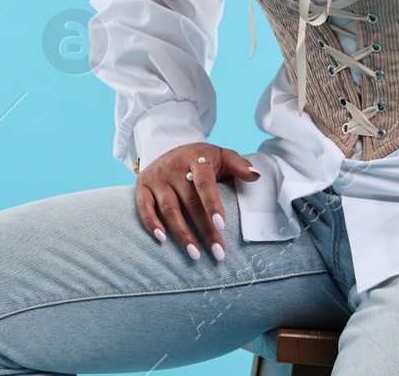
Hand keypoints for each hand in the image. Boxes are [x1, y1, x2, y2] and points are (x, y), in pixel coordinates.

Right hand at [135, 142, 259, 261]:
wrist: (168, 144)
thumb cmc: (201, 157)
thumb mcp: (221, 155)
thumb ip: (239, 165)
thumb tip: (257, 175)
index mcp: (196, 159)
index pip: (205, 183)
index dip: (212, 204)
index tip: (222, 226)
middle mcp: (174, 167)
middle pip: (190, 202)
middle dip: (205, 230)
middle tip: (218, 252)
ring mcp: (156, 176)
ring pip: (169, 209)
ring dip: (182, 234)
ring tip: (195, 254)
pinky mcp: (142, 185)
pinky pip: (144, 207)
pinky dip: (151, 224)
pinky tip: (162, 240)